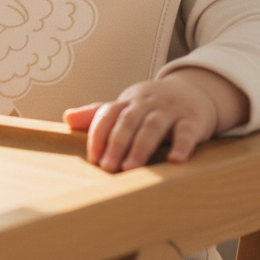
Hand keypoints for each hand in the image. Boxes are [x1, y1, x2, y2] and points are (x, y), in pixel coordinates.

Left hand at [63, 68, 249, 172]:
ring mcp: (170, 111)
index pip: (108, 113)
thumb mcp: (126, 107)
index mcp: (128, 102)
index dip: (99, 134)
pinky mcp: (192, 120)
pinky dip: (181, 146)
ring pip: (153, 126)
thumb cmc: (152, 106)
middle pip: (128, 121)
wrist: (193, 91)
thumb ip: (98, 114)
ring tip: (131, 168)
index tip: (93, 158)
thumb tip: (67, 118)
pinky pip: (186, 132)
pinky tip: (175, 161)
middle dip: (116, 144)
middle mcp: (147, 104)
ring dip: (141, 147)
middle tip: (108, 167)